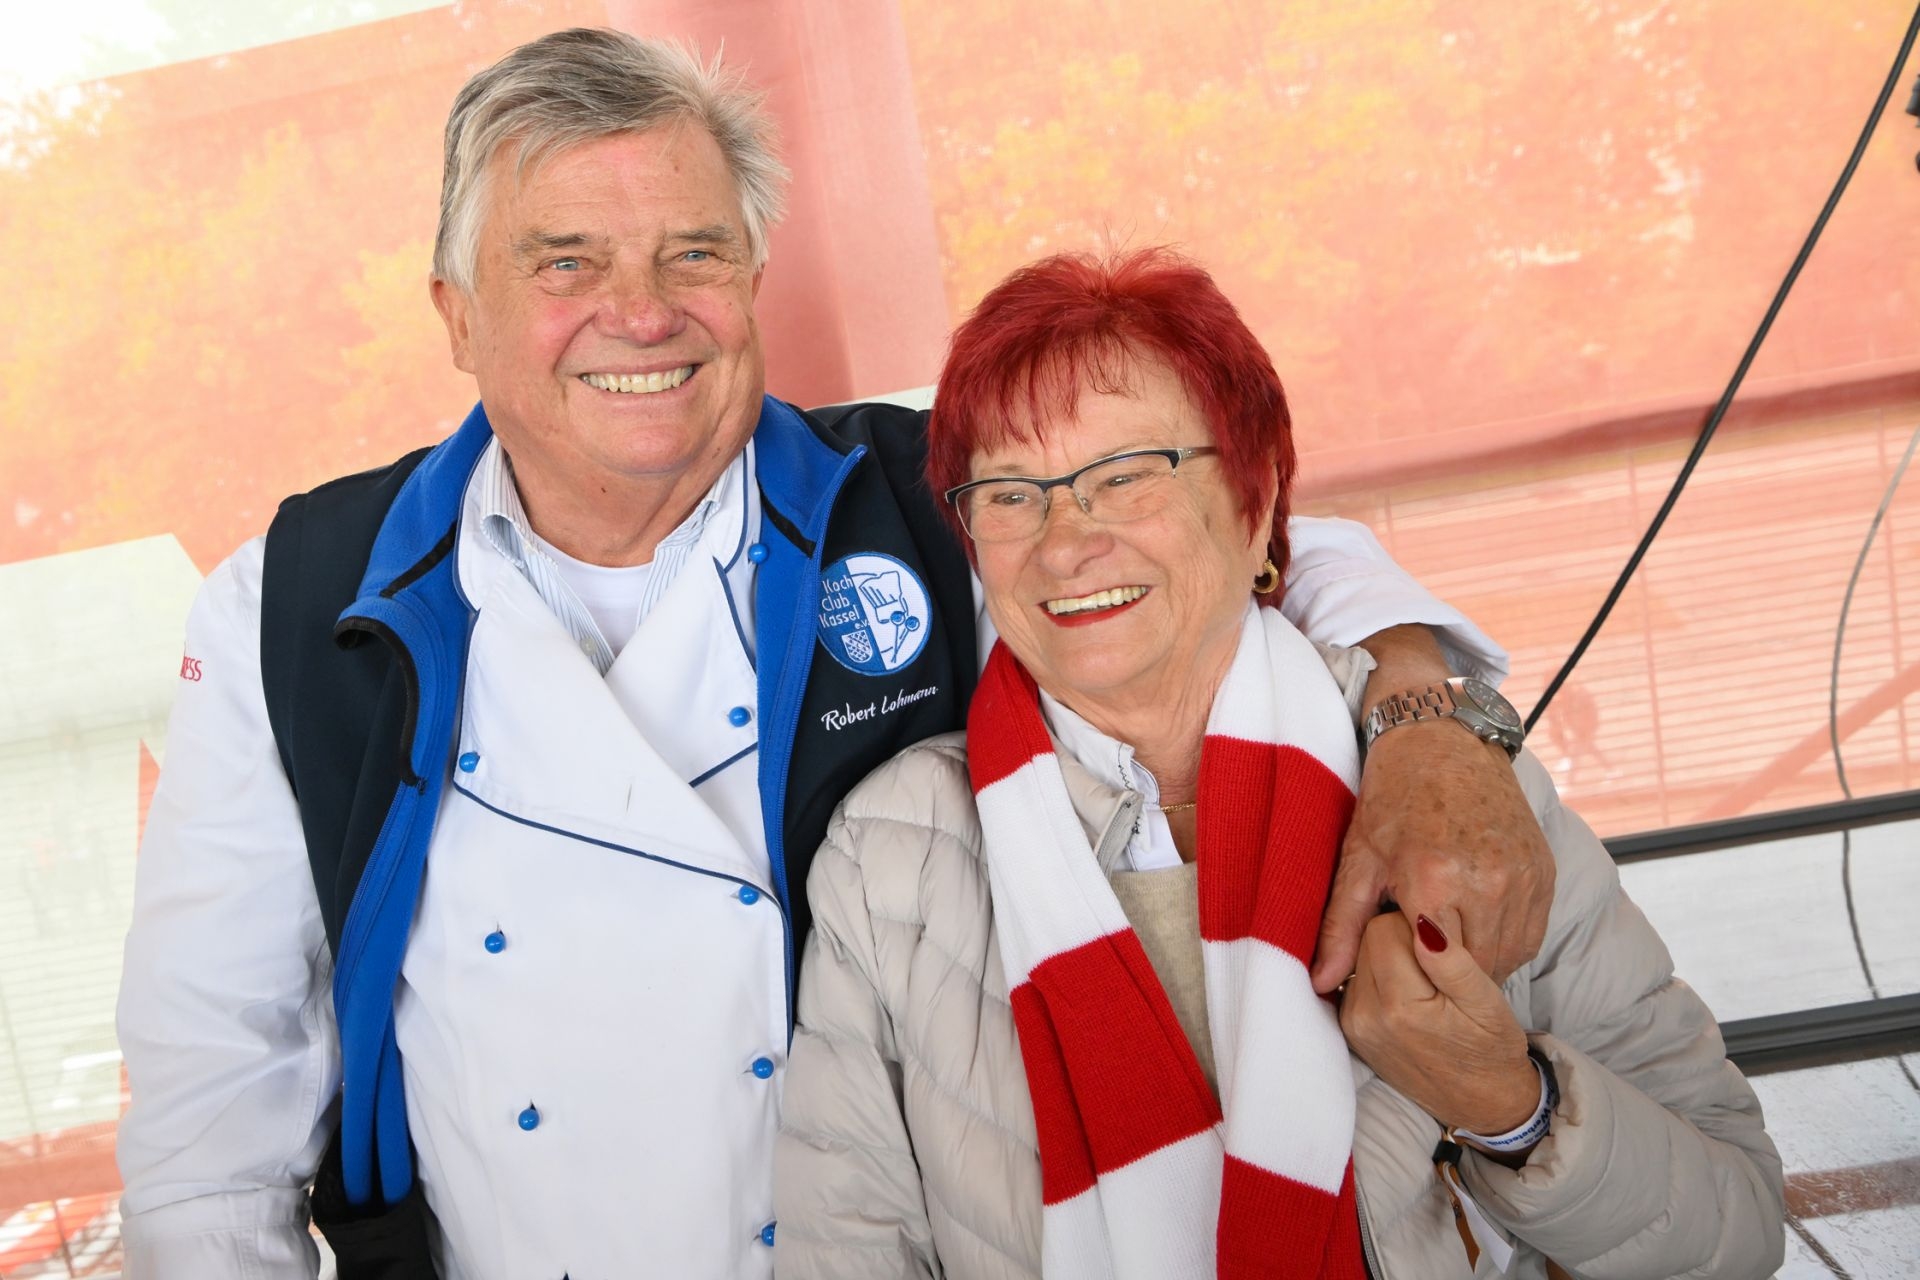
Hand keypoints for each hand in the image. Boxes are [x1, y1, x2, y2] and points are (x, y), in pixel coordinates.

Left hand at [1310, 628, 1553, 992]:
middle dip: (1449, 975)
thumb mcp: (1358, 859)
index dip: (1416, 977)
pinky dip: (1506, 940)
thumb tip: (1320, 984)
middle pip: (1475, 971)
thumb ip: (1341, 928)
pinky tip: (1476, 924)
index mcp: (1435, 882)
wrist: (1444, 739)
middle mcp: (1488, 884)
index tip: (1402, 964)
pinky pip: (1531, 934)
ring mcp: (1523, 879)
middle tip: (1424, 955)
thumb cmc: (1393, 796)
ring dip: (1480, 961)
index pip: (1433, 971)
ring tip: (1449, 939)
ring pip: (1507, 957)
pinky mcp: (1546, 872)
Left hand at [1338, 908, 1536, 1135]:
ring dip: (1390, 958)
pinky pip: (1358, 978)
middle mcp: (1365, 1016)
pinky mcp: (1351, 1029)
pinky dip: (1382, 976)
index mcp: (1400, 1006)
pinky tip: (1411, 995)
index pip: (1384, 927)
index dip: (1416, 926)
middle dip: (1400, 941)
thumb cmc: (1489, 1050)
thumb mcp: (1487, 1003)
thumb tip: (1424, 924)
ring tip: (1426, 983)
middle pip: (1367, 939)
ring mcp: (1354, 1025)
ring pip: (1360, 955)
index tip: (1443, 948)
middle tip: (1436, 968)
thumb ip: (1452, 963)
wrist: (1479, 1101)